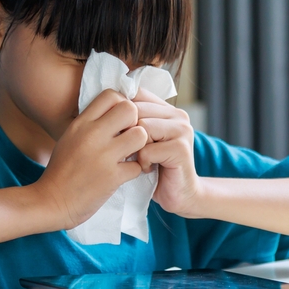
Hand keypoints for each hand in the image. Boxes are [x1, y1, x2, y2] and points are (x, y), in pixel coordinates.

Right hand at [33, 89, 147, 230]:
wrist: (51, 201)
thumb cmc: (62, 169)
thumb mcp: (70, 137)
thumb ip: (91, 123)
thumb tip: (115, 110)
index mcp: (81, 123)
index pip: (111, 95)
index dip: (123, 104)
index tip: (122, 120)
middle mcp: (92, 135)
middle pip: (130, 109)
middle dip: (136, 122)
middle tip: (130, 136)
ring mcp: (103, 156)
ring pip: (140, 135)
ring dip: (141, 146)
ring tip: (133, 154)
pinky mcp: (112, 177)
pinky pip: (139, 165)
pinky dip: (137, 171)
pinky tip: (128, 173)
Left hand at [133, 88, 202, 215]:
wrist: (179, 194)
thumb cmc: (155, 165)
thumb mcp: (143, 138)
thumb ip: (134, 120)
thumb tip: (106, 103)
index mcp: (168, 109)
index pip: (138, 94)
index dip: (122, 112)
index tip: (121, 132)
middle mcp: (178, 115)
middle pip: (137, 111)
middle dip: (127, 133)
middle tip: (132, 150)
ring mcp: (182, 131)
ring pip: (142, 128)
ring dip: (135, 148)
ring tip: (141, 159)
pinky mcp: (181, 149)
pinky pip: (147, 150)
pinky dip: (142, 162)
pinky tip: (148, 168)